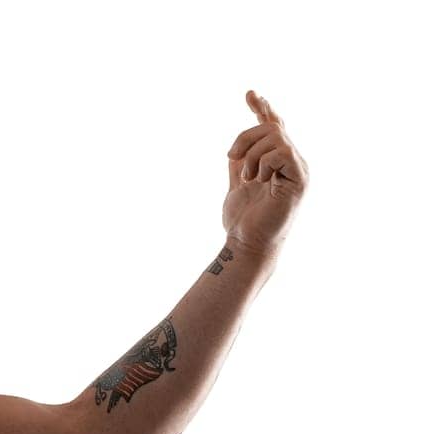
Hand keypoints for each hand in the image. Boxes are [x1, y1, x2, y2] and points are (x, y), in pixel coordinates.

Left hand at [222, 90, 308, 256]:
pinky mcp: (300, 179)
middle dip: (245, 138)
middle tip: (230, 158)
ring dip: (252, 155)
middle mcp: (293, 162)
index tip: (250, 94)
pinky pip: (282, 152)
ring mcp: (298, 169)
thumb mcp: (237, 182)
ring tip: (247, 178)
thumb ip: (241, 162)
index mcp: (278, 162)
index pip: (274, 127)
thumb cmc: (242, 220)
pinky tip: (259, 181)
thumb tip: (237, 148)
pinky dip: (263, 163)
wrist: (245, 242)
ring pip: (275, 137)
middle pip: (271, 128)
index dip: (263, 109)